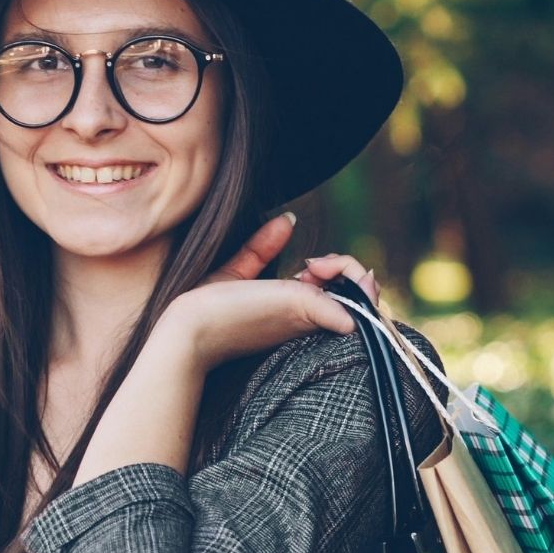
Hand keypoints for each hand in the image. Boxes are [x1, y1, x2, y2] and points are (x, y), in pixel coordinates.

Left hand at [153, 212, 383, 371]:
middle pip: (358, 294)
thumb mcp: (236, 272)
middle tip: (317, 263)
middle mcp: (309, 317)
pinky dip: (356, 299)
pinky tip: (328, 279)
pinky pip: (350, 310)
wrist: (190, 333)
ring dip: (356, 276)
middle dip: (352, 270)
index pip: (339, 288)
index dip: (337, 268)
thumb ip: (261, 248)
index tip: (308, 261)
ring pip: (363, 301)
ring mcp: (310, 321)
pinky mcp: (306, 318)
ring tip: (320, 267)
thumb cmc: (207, 310)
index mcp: (296, 307)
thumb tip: (288, 219)